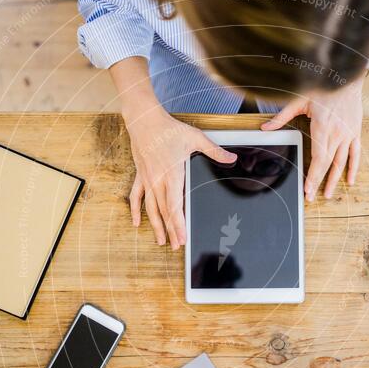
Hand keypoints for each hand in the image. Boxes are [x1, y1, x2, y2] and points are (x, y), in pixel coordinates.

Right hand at [124, 106, 236, 248]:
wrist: (144, 120)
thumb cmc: (169, 129)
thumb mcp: (195, 138)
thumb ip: (214, 151)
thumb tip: (232, 157)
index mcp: (173, 174)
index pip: (175, 206)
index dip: (178, 224)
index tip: (182, 237)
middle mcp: (158, 181)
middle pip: (164, 211)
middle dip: (171, 230)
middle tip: (177, 246)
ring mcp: (147, 180)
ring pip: (150, 208)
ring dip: (156, 226)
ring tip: (161, 241)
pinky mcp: (140, 175)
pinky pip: (136, 197)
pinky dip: (136, 211)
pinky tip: (137, 223)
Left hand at [261, 76, 363, 199]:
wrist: (345, 76)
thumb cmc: (322, 86)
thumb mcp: (298, 100)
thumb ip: (281, 117)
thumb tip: (265, 129)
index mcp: (322, 128)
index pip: (318, 159)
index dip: (313, 176)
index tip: (307, 189)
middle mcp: (337, 134)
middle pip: (328, 164)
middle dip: (319, 183)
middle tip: (312, 197)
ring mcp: (348, 134)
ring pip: (342, 162)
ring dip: (334, 180)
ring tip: (328, 194)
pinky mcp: (355, 131)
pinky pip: (356, 153)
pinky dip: (353, 168)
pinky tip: (349, 180)